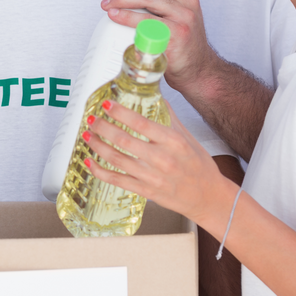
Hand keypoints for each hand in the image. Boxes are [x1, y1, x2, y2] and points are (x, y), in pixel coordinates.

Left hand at [84, 99, 229, 227]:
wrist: (208, 197)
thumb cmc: (199, 166)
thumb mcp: (188, 138)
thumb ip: (168, 118)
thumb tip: (154, 97)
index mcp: (173, 142)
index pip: (141, 123)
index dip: (120, 112)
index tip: (107, 104)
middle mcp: (162, 159)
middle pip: (124, 140)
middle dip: (103, 127)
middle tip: (91, 118)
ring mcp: (152, 177)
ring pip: (117, 159)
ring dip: (98, 146)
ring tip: (87, 135)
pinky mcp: (145, 191)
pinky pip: (117, 180)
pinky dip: (100, 171)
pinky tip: (90, 162)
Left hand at [102, 0, 216, 91]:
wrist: (195, 67)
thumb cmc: (179, 38)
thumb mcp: (167, 9)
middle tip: (107, 1)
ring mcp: (185, 15)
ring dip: (120, 0)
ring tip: (108, 7)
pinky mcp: (177, 33)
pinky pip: (146, 20)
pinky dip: (126, 16)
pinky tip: (115, 16)